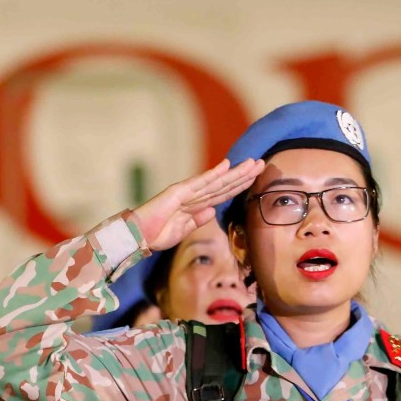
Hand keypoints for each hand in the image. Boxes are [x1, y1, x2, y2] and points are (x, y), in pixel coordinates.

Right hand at [129, 158, 262, 252]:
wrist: (137, 237)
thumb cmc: (156, 235)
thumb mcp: (183, 230)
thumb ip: (197, 220)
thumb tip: (212, 211)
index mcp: (196, 206)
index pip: (223, 194)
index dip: (241, 186)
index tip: (257, 178)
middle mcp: (194, 196)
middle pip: (225, 184)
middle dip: (244, 175)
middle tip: (263, 164)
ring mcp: (187, 192)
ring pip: (217, 182)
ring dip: (236, 172)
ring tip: (253, 163)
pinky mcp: (178, 192)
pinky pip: (199, 183)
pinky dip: (213, 174)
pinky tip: (227, 165)